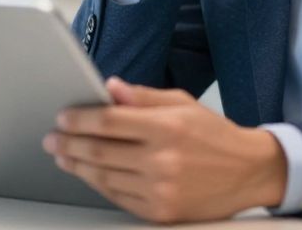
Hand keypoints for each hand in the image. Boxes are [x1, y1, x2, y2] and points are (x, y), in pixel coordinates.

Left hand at [45, 77, 286, 223]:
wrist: (249, 171)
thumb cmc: (214, 134)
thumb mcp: (182, 103)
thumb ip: (143, 98)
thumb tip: (109, 88)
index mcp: (167, 127)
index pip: (109, 121)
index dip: (80, 118)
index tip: (63, 117)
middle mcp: (163, 159)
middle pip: (100, 151)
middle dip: (69, 144)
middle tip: (52, 139)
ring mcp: (161, 189)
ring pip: (105, 177)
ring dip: (78, 166)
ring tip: (63, 157)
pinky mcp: (162, 212)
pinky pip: (119, 198)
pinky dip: (100, 185)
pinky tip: (90, 174)